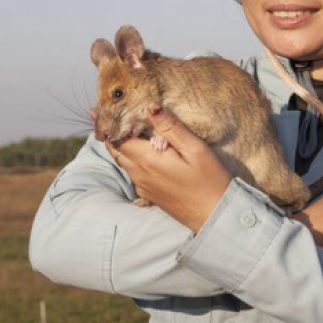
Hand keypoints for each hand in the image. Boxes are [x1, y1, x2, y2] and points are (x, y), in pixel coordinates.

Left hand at [106, 108, 230, 232]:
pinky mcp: (150, 196)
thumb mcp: (195, 149)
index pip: (118, 138)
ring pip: (125, 163)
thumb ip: (171, 128)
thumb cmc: (210, 180)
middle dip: (114, 134)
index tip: (105, 111)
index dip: (113, 124)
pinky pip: (135, 175)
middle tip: (112, 118)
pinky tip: (146, 154)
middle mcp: (140, 175)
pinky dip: (133, 161)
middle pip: (117, 151)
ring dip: (124, 148)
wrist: (216, 215)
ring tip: (130, 131)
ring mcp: (144, 187)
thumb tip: (149, 107)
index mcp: (148, 160)